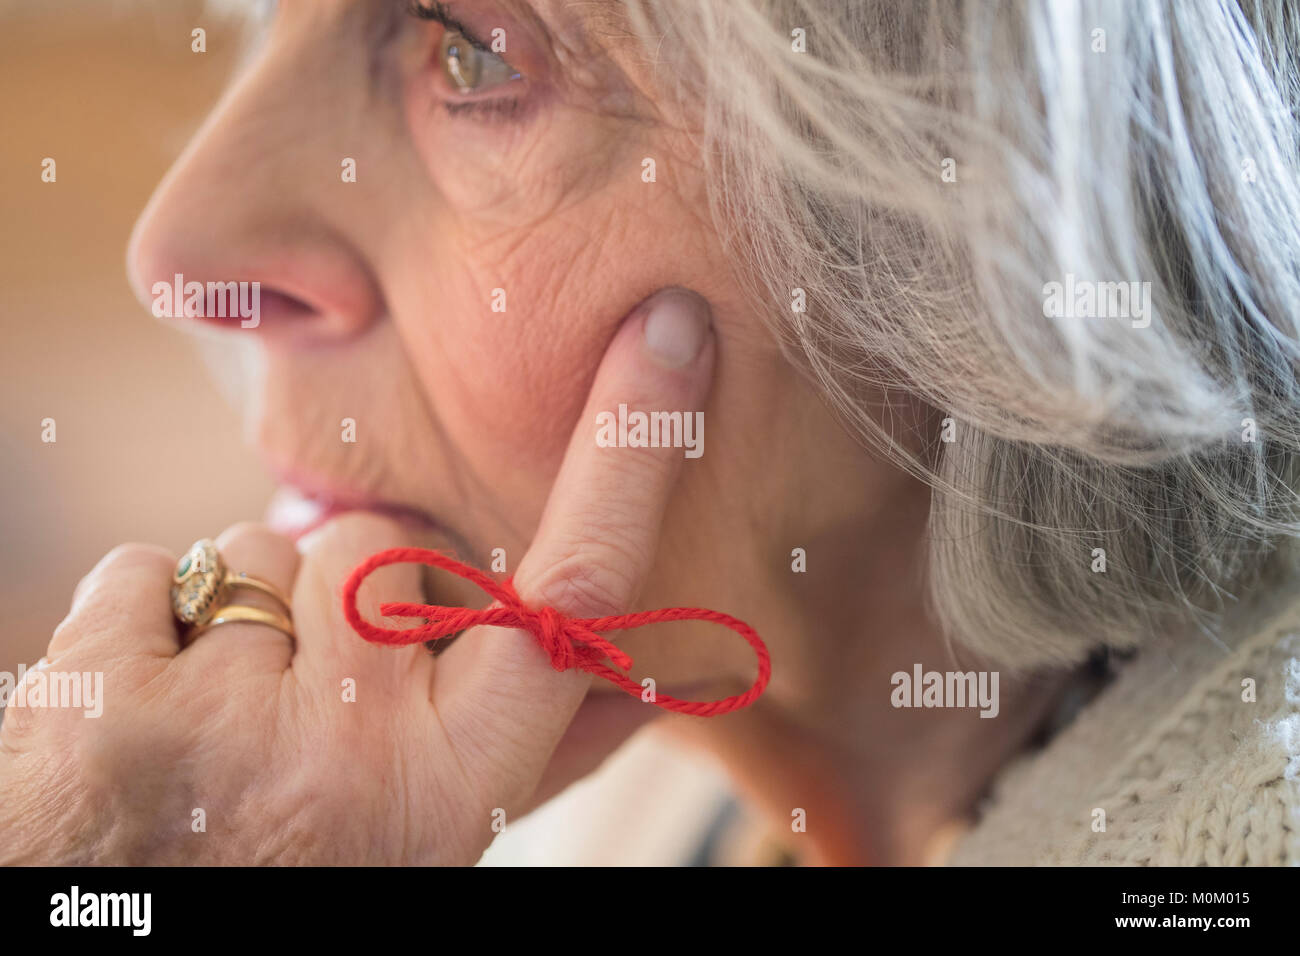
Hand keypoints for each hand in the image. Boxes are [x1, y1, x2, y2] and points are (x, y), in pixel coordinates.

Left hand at [0, 288, 714, 863]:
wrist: (121, 929)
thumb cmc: (310, 863)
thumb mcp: (439, 827)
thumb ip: (542, 751)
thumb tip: (657, 678)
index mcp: (456, 782)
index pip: (575, 587)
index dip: (632, 448)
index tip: (668, 335)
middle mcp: (353, 751)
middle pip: (378, 544)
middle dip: (344, 591)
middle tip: (313, 696)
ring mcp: (224, 720)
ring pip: (259, 550)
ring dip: (245, 615)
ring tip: (225, 716)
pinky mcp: (103, 693)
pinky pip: (145, 571)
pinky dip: (143, 623)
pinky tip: (150, 705)